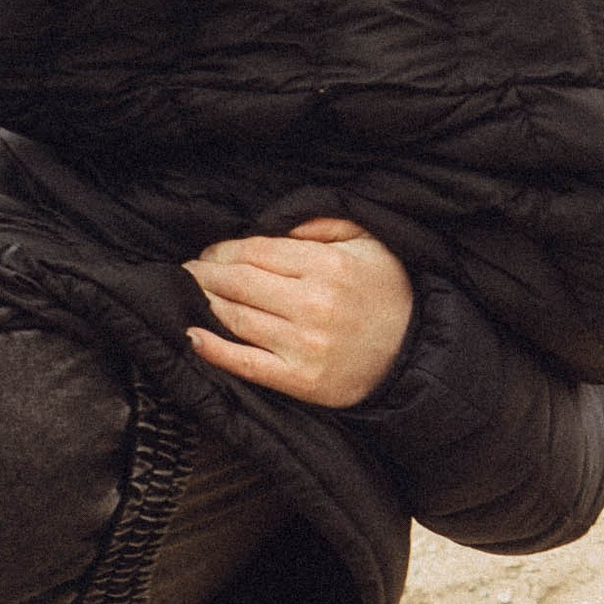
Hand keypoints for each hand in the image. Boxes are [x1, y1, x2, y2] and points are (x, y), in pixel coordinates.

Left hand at [184, 217, 414, 406]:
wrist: (414, 353)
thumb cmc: (387, 292)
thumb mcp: (368, 241)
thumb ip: (323, 223)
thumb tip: (274, 223)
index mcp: (328, 266)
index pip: (258, 251)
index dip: (224, 250)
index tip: (210, 252)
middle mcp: (314, 304)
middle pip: (240, 282)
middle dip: (206, 274)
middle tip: (188, 270)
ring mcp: (306, 346)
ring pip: (237, 318)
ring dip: (205, 303)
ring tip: (189, 293)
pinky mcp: (301, 381)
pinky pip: (246, 363)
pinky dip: (214, 350)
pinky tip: (192, 336)